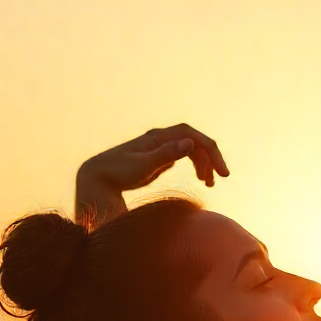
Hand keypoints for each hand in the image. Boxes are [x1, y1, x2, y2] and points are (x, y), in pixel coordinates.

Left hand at [75, 124, 228, 223]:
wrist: (99, 175)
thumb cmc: (118, 172)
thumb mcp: (142, 166)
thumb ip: (165, 155)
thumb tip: (189, 143)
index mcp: (158, 138)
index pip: (192, 136)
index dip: (209, 150)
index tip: (220, 172)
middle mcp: (161, 138)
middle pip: (195, 142)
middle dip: (211, 158)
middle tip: (221, 179)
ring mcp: (161, 147)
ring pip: (191, 149)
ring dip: (204, 164)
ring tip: (209, 184)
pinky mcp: (159, 157)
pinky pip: (185, 156)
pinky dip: (195, 165)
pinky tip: (200, 178)